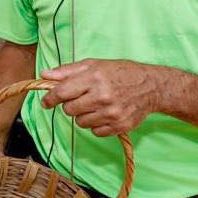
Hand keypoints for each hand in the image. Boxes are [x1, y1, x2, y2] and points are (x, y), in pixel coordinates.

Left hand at [40, 59, 161, 135]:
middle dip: (70, 105)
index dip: (50, 98)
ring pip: (80, 122)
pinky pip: (95, 132)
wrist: (151, 86)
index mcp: (94, 78)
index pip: (62, 92)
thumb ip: (68, 71)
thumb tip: (45, 75)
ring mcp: (112, 113)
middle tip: (81, 98)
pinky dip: (96, 125)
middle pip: (69, 110)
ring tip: (95, 105)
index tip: (46, 102)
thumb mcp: (94, 64)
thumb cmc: (120, 73)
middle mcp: (103, 96)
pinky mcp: (120, 126)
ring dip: (83, 115)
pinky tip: (105, 114)